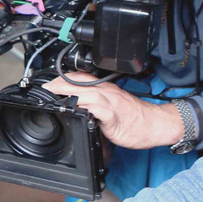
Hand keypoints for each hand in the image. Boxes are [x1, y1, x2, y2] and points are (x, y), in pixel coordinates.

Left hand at [42, 73, 183, 148]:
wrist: (156, 124)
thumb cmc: (136, 117)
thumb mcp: (114, 106)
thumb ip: (97, 104)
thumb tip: (79, 107)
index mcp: (106, 90)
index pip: (82, 78)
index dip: (64, 79)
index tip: (50, 84)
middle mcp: (108, 93)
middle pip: (81, 83)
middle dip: (61, 84)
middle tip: (46, 88)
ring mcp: (111, 103)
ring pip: (87, 93)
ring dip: (69, 93)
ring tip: (55, 95)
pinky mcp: (114, 116)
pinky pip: (98, 109)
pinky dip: (86, 108)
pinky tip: (77, 109)